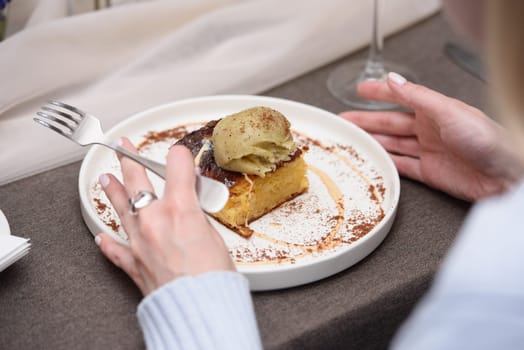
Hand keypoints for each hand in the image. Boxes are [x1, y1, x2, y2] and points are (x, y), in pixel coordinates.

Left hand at [95, 138, 234, 295]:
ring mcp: (138, 241)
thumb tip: (192, 210)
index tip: (178, 153)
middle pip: (137, 180)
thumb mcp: (215, 236)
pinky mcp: (132, 263)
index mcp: (179, 210)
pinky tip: (101, 236)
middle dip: (130, 159)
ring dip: (112, 191)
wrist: (197, 309)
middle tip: (123, 147)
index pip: (176, 167)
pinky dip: (108, 242)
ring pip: (120, 208)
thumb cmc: (212, 279)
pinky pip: (113, 248)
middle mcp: (154, 220)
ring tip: (105, 178)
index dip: (179, 156)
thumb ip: (197, 217)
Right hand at [340, 73, 522, 200]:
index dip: (380, 92)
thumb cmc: (488, 140)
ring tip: (353, 140)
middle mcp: (430, 129)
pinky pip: (402, 166)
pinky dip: (387, 163)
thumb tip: (393, 80)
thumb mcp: (449, 111)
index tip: (361, 89)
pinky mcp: (431, 172)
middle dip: (367, 120)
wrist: (505, 175)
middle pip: (390, 122)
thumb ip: (417, 96)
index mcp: (435, 110)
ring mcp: (429, 151)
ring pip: (393, 143)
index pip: (400, 97)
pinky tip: (375, 160)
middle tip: (345, 120)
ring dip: (373, 141)